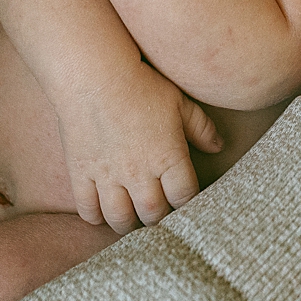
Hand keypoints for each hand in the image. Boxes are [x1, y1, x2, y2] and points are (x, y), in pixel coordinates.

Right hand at [56, 55, 223, 233]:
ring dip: (128, 224)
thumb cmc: (140, 85)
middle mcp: (139, 174)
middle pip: (154, 214)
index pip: (184, 197)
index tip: (184, 202)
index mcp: (168, 158)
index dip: (187, 204)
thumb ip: (202, 128)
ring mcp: (108, 177)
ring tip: (133, 219)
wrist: (94, 75)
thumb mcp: (179, 102)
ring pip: (120, 219)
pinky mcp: (81, 174)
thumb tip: (219, 146)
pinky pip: (88, 210)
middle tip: (159, 214)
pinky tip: (103, 211)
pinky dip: (96, 216)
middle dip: (159, 218)